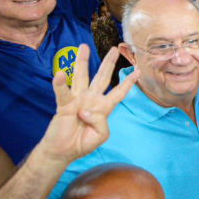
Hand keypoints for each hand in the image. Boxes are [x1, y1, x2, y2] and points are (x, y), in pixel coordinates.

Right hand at [40, 45, 139, 163]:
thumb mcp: (100, 135)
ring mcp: (78, 100)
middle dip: (108, 63)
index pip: (118, 92)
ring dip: (82, 62)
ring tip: (83, 47)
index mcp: (103, 107)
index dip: (128, 83)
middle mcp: (91, 99)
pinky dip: (60, 84)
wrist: (63, 151)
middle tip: (114, 49)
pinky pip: (63, 93)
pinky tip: (60, 74)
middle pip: (102, 77)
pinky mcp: (64, 105)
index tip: (138, 71)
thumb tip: (85, 110)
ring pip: (81, 77)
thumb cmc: (82, 142)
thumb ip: (100, 122)